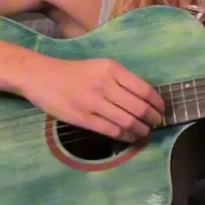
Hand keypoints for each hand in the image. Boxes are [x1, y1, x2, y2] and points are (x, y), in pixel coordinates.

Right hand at [21, 56, 163, 141]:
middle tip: (156, 123)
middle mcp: (105, 84)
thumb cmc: (74, 72)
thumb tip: (143, 97)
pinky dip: (126, 136)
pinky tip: (130, 137)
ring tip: (145, 132)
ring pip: (127, 121)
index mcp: (112, 69)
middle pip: (138, 107)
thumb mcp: (100, 66)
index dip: (157, 102)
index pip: (144, 89)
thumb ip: (120, 79)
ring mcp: (94, 103)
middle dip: (152, 118)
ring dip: (141, 130)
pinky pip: (112, 131)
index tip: (161, 109)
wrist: (42, 77)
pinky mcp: (84, 118)